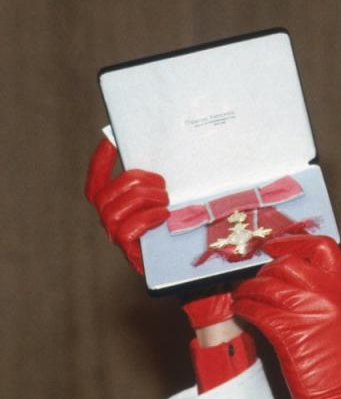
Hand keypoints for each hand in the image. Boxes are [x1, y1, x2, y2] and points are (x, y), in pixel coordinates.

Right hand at [84, 138, 168, 273]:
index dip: (100, 161)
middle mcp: (110, 219)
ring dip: (145, 199)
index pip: (96, 182)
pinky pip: (127, 229)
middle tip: (162, 184)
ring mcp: (117, 235)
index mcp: (116, 203)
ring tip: (165, 201)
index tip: (110, 139)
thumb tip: (163, 156)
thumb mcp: (168, 197)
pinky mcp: (128, 251)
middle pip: (108, 193)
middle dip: (136, 181)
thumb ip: (158, 182)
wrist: (186, 259)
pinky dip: (147, 218)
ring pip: (116, 210)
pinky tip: (163, 216)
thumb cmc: (177, 223)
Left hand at [232, 235, 340, 398]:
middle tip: (254, 279)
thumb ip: (322, 293)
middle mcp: (330, 295)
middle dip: (265, 270)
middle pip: (288, 264)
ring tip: (241, 295)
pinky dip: (246, 308)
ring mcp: (311, 312)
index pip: (322, 247)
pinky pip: (260, 311)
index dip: (295, 241)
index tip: (275, 245)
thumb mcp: (340, 317)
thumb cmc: (340, 363)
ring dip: (248, 290)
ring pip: (269, 287)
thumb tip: (288, 278)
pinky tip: (242, 311)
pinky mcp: (292, 333)